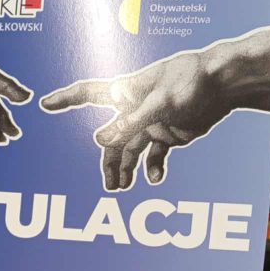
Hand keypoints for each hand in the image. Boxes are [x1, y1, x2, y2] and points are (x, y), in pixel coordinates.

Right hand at [40, 27, 269, 191]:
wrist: (224, 84)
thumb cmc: (190, 81)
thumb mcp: (158, 104)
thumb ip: (128, 125)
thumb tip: (99, 142)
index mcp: (126, 92)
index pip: (88, 93)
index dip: (66, 99)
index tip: (44, 103)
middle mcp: (134, 108)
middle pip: (112, 139)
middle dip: (108, 162)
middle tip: (110, 186)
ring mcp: (151, 122)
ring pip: (130, 151)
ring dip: (125, 170)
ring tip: (121, 189)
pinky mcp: (168, 133)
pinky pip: (154, 156)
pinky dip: (152, 169)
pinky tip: (155, 180)